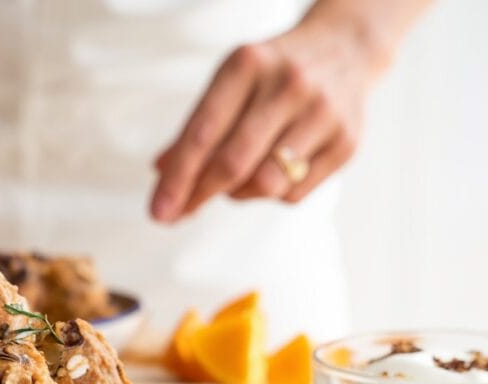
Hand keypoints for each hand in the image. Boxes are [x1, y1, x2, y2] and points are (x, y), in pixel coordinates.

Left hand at [150, 21, 376, 221]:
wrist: (344, 48)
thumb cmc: (269, 75)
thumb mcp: (229, 84)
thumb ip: (194, 130)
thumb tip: (161, 173)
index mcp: (247, 65)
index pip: (202, 133)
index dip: (177, 178)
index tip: (158, 212)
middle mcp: (288, 84)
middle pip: (233, 163)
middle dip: (199, 195)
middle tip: (179, 213)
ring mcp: (322, 113)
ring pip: (265, 184)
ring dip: (238, 194)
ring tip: (235, 181)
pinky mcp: (346, 142)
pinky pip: (294, 194)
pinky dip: (271, 195)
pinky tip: (271, 172)